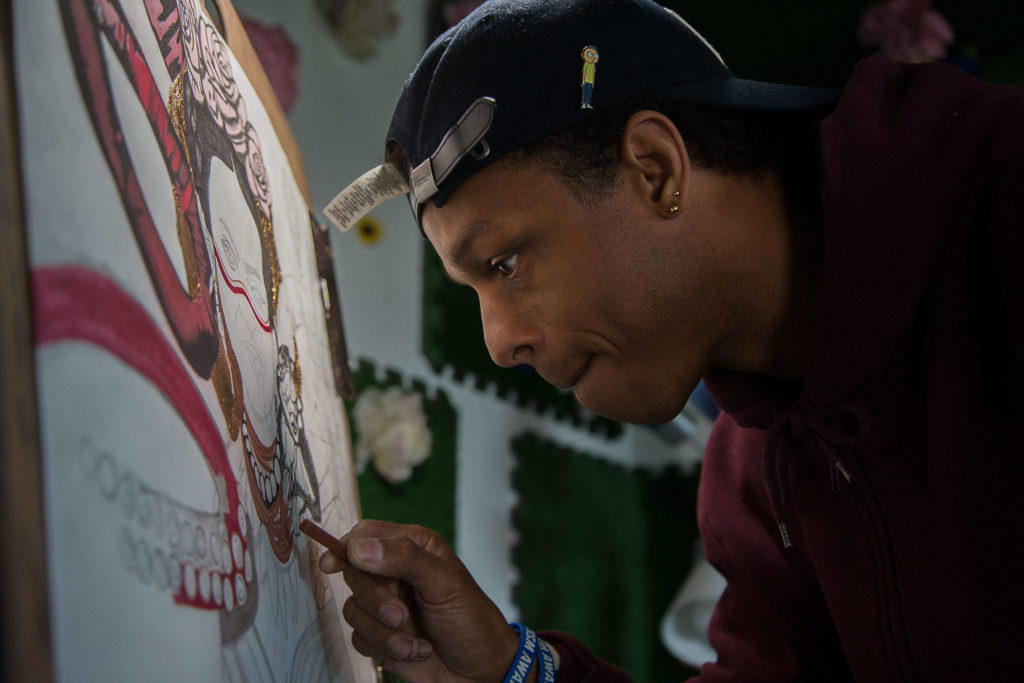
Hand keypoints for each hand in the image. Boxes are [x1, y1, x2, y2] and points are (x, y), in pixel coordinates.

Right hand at [319, 520, 521, 681]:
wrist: (479, 671)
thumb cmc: (471, 619)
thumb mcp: (443, 581)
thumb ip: (403, 557)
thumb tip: (359, 547)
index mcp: (412, 548)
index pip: (366, 535)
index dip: (347, 547)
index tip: (333, 563)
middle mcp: (395, 573)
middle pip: (354, 573)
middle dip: (375, 601)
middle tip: (401, 615)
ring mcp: (386, 604)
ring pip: (353, 609)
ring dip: (384, 633)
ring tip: (414, 642)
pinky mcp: (380, 634)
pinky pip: (359, 637)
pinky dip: (385, 648)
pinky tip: (415, 650)